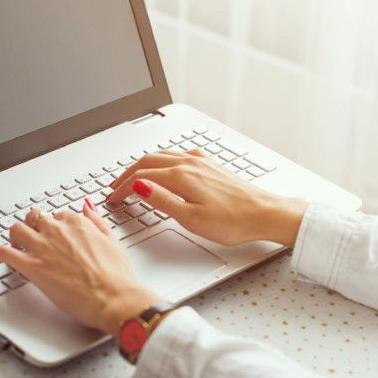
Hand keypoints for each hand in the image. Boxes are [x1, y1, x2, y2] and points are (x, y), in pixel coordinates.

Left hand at [0, 203, 158, 337]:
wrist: (114, 299)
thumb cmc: (117, 276)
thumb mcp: (112, 240)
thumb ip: (97, 222)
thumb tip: (87, 207)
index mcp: (78, 223)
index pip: (57, 215)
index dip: (54, 225)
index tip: (54, 232)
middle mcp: (57, 231)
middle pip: (34, 218)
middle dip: (33, 226)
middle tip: (33, 236)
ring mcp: (43, 248)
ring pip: (16, 230)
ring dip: (14, 235)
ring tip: (14, 243)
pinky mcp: (32, 268)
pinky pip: (5, 253)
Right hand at [107, 149, 307, 246]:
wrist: (265, 214)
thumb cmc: (233, 221)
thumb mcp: (191, 218)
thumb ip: (162, 200)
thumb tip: (138, 186)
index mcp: (181, 176)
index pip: (141, 176)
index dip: (122, 187)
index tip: (112, 198)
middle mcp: (190, 163)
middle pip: (148, 161)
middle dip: (127, 174)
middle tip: (114, 187)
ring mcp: (202, 162)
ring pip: (162, 156)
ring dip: (143, 166)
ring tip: (132, 177)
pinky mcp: (212, 166)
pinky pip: (178, 156)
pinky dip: (162, 161)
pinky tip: (165, 167)